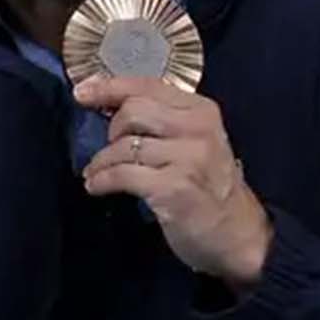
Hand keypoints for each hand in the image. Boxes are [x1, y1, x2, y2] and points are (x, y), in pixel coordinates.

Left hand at [76, 75, 273, 290]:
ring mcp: (188, 158)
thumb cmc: (209, 185)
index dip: (109, 87)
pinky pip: (123, 175)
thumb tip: (106, 102)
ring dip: (101, 161)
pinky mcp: (174, 188)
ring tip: (95, 173)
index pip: (147, 86)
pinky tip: (96, 187)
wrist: (238, 234)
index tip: (82, 93)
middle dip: (111, 130)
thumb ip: (162, 120)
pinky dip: (102, 180)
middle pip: (133, 111)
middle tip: (109, 151)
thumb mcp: (195, 142)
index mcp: (202, 110)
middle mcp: (198, 129)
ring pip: (124, 145)